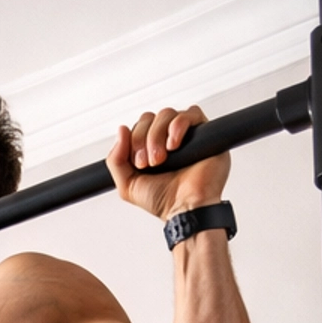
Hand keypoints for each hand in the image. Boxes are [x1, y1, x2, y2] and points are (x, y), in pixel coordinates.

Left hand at [107, 106, 229, 221]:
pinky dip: (178, 126)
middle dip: (143, 138)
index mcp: (152, 148)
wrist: (186, 209)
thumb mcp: (128, 184)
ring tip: (162, 158)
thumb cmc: (164, 201)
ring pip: (166, 114)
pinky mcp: (205, 133)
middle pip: (151, 118)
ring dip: (157, 135)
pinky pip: (191, 113)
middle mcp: (168, 140)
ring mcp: (187, 135)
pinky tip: (174, 145)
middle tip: (149, 162)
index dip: (134, 139)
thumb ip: (116, 160)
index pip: (139, 126)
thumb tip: (121, 130)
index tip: (138, 162)